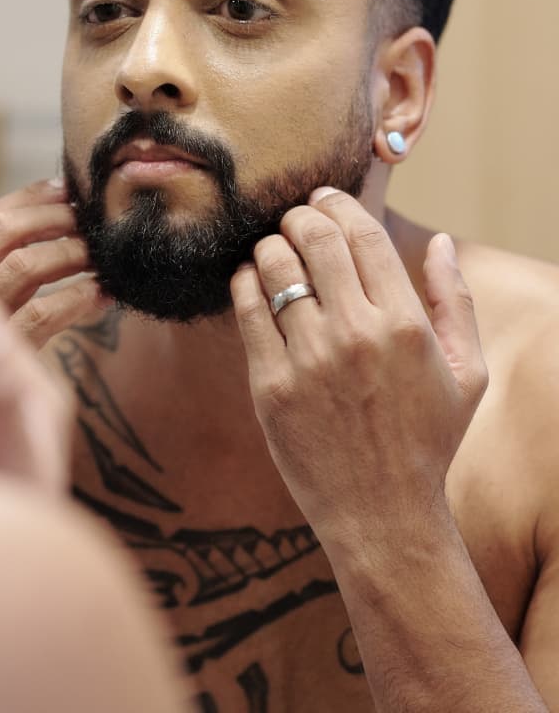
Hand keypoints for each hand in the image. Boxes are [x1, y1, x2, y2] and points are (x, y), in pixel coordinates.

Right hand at [0, 179, 108, 346]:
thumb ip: (8, 274)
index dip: (27, 199)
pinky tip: (101, 296)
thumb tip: (60, 225)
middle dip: (52, 216)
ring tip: (102, 254)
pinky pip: (42, 317)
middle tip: (91, 216)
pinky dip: (77, 300)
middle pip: (0, 232)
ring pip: (23, 268)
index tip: (66, 186)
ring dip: (69, 252)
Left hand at [231, 189, 486, 550]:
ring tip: (274, 249)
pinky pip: (246, 309)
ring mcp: (309, 360)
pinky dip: (245, 282)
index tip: (324, 198)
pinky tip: (251, 281)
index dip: (338, 204)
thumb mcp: (467, 374)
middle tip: (295, 218)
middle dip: (300, 214)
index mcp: (404, 325)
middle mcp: (355, 335)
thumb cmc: (427, 442)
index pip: (362, 235)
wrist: (382, 514)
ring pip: (275, 265)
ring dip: (271, 244)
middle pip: (315, 238)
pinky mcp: (269, 385)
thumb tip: (442, 242)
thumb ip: (456, 302)